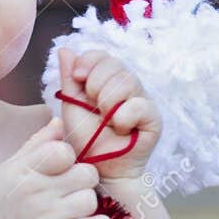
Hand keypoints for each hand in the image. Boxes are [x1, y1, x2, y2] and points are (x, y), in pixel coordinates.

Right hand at [0, 114, 110, 218]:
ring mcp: (47, 216)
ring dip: (86, 204)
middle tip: (71, 189)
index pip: (64, 151)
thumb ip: (38, 142)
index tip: (62, 167)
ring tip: (72, 209)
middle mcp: (37, 190)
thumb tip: (59, 120)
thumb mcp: (11, 165)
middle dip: (83, 181)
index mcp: (26, 168)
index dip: (69, 158)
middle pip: (86, 175)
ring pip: (90, 200)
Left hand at [57, 46, 161, 180]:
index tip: (77, 77)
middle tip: (93, 106)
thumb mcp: (71, 107)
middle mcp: (127, 87)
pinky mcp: (153, 118)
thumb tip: (65, 49)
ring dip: (108, 101)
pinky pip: (139, 104)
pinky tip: (120, 130)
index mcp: (106, 81)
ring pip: (128, 81)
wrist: (99, 170)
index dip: (89, 61)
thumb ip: (69, 79)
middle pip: (115, 64)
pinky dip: (123, 118)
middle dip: (96, 84)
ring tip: (106, 120)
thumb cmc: (85, 141)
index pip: (102, 55)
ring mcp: (142, 101)